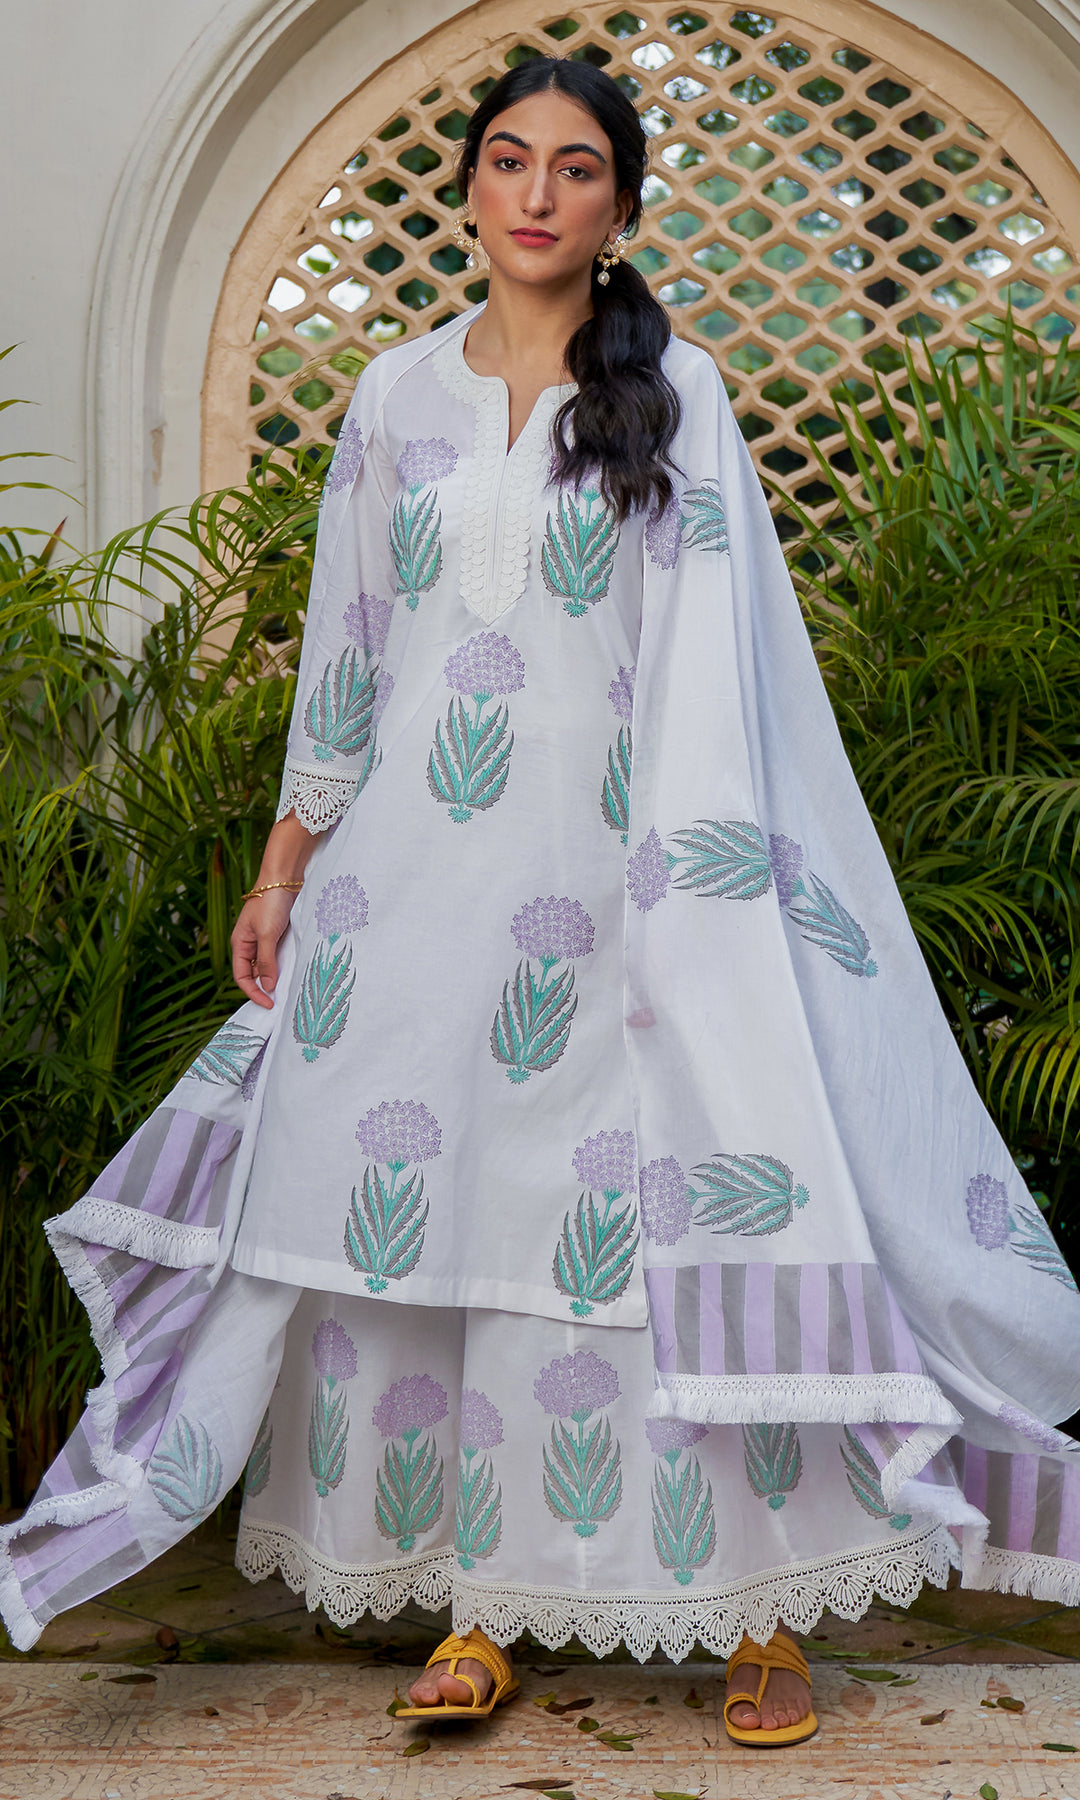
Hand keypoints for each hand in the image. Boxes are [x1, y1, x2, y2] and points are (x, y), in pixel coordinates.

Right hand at [231, 890, 298, 1008]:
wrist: (284, 876)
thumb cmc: (270, 902)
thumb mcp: (267, 934)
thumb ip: (266, 961)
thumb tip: (267, 987)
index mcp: (240, 944)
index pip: (241, 977)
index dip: (253, 993)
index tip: (268, 1004)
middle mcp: (250, 943)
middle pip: (253, 973)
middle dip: (264, 988)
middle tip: (280, 1002)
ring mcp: (264, 938)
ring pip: (267, 965)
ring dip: (276, 977)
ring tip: (288, 990)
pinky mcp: (278, 933)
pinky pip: (278, 955)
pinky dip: (285, 964)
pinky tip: (294, 971)